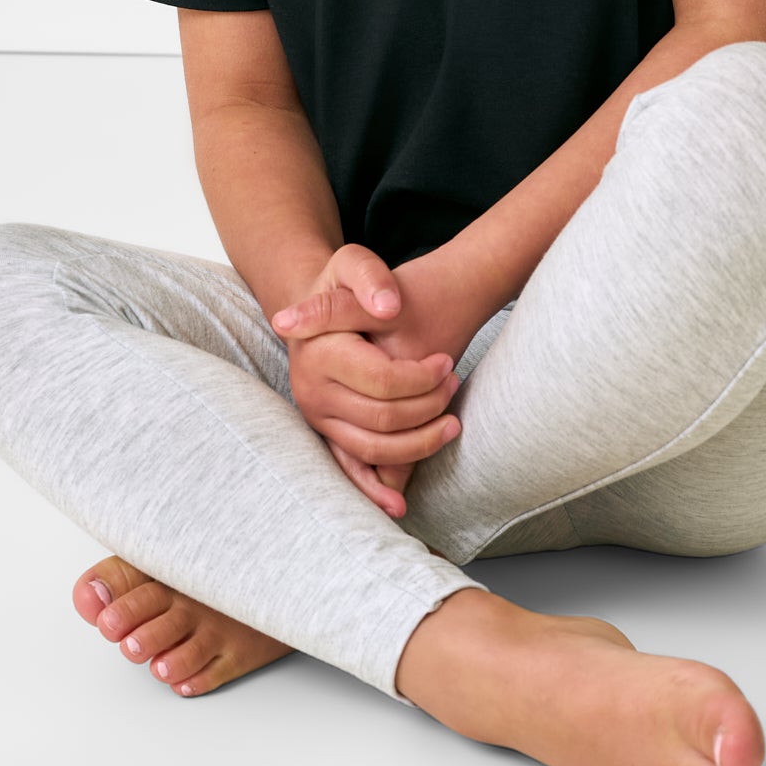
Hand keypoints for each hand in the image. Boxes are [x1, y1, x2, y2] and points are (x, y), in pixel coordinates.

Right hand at [274, 243, 487, 516]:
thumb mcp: (355, 261)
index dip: (423, 378)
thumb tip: (388, 308)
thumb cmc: (344, 284)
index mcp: (318, 352)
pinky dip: (375, 489)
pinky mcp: (326, 432)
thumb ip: (370, 278)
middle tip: (455, 384)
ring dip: (419, 442)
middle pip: (382, 418)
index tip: (449, 363)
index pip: (382, 380)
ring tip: (451, 421)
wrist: (320, 305)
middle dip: (428, 407)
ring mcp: (317, 417)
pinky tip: (400, 505)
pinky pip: (351, 468)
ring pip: (373, 448)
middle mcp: (310, 391)